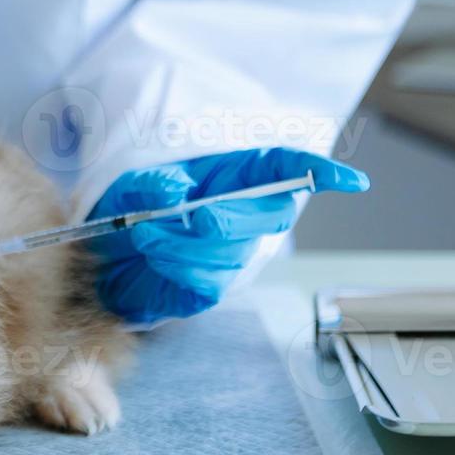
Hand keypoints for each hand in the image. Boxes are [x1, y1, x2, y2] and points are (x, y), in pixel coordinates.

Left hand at [89, 148, 368, 324]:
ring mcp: (230, 253)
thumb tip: (176, 192)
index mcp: (234, 175)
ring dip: (187, 244)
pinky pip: (211, 282)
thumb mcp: (131, 182)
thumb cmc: (129, 208)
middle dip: (238, 218)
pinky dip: (179, 267)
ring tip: (146, 234)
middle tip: (199, 217)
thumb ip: (152, 182)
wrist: (102, 255)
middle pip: (272, 215)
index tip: (352, 182)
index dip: (320, 172)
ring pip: (234, 252)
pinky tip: (153, 253)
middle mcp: (242, 213)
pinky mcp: (210, 287)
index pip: (288, 168)